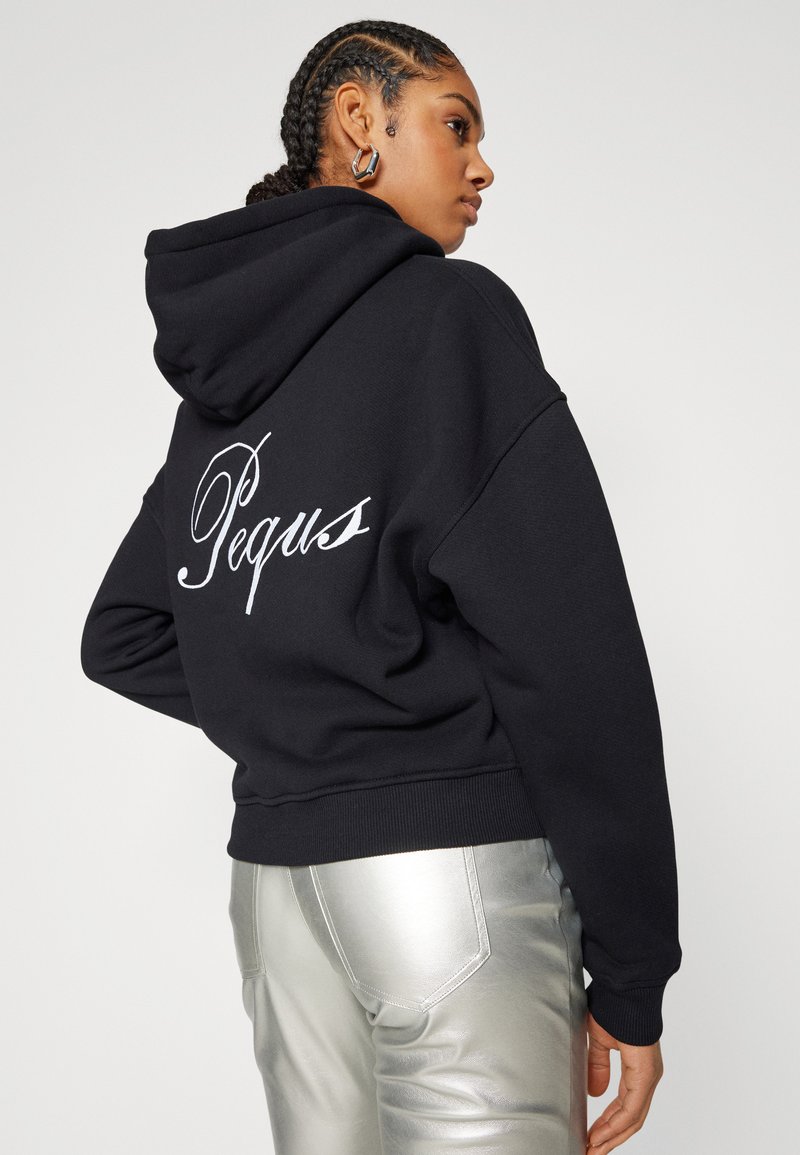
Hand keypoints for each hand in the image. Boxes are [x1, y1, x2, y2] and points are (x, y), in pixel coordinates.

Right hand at [585, 1011, 663, 1151]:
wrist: (623, 986)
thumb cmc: (612, 1004)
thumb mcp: (599, 1041)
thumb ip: (598, 1066)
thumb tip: (596, 1093)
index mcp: (638, 1068)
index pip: (625, 1107)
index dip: (608, 1125)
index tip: (590, 1137)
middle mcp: (647, 1076)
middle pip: (631, 1119)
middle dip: (609, 1138)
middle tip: (590, 1152)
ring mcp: (648, 1076)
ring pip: (633, 1118)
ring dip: (611, 1136)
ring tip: (591, 1150)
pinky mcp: (645, 1073)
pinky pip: (632, 1108)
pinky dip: (615, 1124)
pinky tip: (600, 1134)